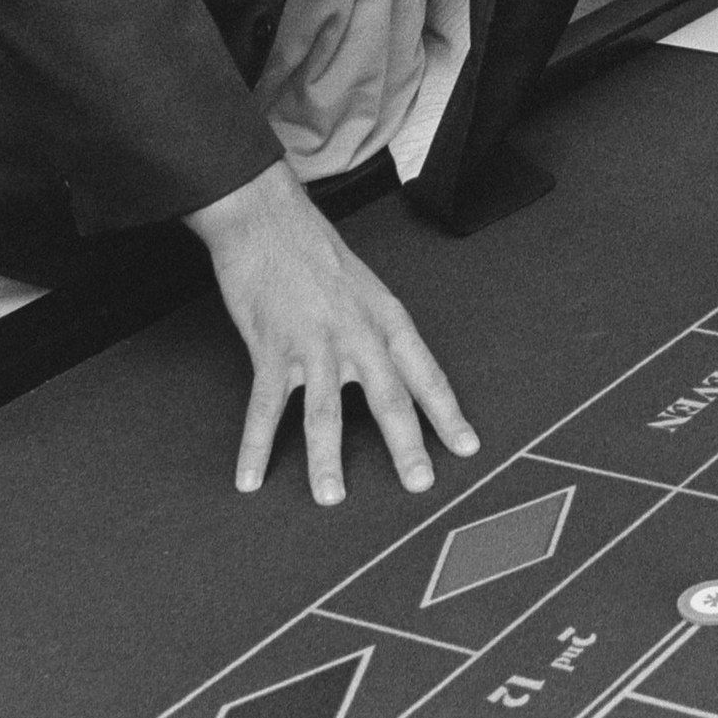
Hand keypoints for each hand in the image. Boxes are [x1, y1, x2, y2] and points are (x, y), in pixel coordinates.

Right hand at [186, 160, 478, 503]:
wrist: (269, 220)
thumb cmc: (317, 254)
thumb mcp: (365, 289)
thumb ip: (377, 333)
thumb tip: (392, 374)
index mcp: (387, 319)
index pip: (426, 374)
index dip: (448, 413)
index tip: (467, 447)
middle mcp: (358, 335)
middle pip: (388, 398)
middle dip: (406, 445)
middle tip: (420, 484)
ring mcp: (314, 344)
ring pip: (326, 413)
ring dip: (327, 460)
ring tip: (331, 497)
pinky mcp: (271, 348)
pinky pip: (264, 408)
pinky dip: (255, 446)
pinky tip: (251, 477)